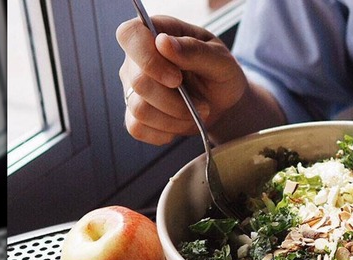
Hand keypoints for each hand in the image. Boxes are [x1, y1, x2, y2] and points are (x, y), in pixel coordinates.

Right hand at [116, 15, 246, 144]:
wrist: (222, 102)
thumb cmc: (220, 73)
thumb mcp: (220, 60)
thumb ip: (195, 50)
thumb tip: (163, 42)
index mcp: (156, 33)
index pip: (130, 34)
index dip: (148, 59)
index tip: (177, 79)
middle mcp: (136, 60)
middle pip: (138, 82)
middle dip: (175, 101)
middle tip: (203, 104)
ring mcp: (132, 88)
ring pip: (139, 109)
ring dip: (176, 119)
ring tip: (197, 113)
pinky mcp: (134, 114)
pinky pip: (137, 128)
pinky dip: (165, 132)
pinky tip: (181, 124)